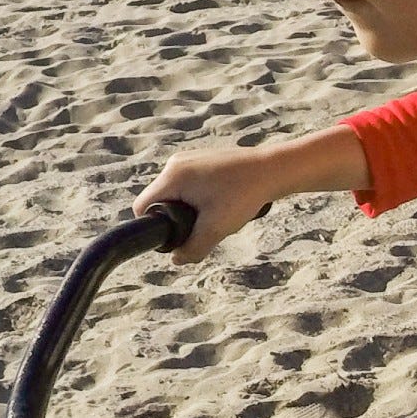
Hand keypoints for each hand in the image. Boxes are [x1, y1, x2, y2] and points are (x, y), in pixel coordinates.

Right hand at [132, 147, 285, 261]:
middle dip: (175, 218)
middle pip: (159, 200)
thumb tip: (176, 259)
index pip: (143, 207)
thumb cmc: (244, 196)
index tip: (178, 235)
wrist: (273, 169)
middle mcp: (175, 163)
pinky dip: (198, 197)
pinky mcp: (201, 158)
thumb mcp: (216, 229)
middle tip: (203, 226)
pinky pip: (188, 184)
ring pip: (175, 193)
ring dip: (188, 208)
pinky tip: (221, 201)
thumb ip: (192, 248)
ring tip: (215, 212)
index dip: (154, 227)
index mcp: (172, 177)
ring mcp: (188, 158)